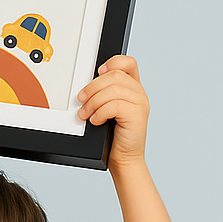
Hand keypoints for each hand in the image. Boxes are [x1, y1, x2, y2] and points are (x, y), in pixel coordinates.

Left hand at [76, 55, 147, 169]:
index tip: (97, 73)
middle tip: (81, 100)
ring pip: (113, 90)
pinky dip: (101, 112)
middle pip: (115, 76)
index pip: (127, 63)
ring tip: (85, 114)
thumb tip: (85, 87)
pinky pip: (115, 105)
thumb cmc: (113, 136)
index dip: (112, 62)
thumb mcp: (107, 109)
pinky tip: (96, 120)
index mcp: (133, 88)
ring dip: (94, 101)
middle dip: (93, 87)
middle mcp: (139, 93)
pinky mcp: (137, 115)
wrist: (124, 159)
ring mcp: (141, 104)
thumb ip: (103, 94)